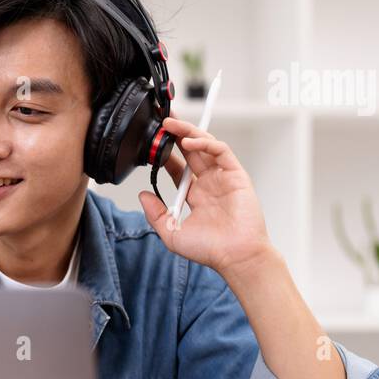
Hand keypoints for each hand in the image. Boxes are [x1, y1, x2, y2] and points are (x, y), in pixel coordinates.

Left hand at [137, 115, 274, 278]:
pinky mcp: (237, 175)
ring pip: (205, 146)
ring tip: (170, 124)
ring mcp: (223, 177)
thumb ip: (155, 214)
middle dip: (176, 134)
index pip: (178, 168)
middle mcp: (210, 183)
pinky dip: (205, 143)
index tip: (151, 145)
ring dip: (188, 132)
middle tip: (160, 122)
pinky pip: (221, 151)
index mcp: (196, 195)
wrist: (235, 256)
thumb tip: (142, 195)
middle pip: (191, 151)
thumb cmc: (210, 250)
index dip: (165, 154)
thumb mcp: (172, 233)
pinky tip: (188, 143)